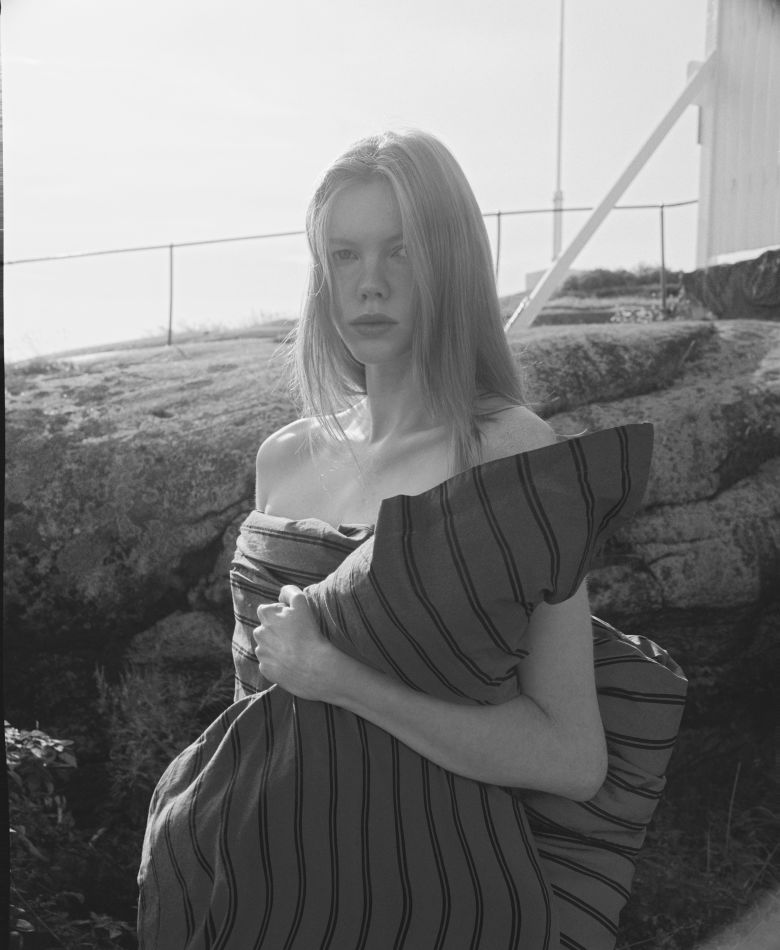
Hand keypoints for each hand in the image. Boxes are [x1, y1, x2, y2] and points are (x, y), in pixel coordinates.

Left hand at [253, 585, 339, 700]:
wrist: (312, 666)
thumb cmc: (308, 633)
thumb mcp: (301, 603)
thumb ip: (289, 592)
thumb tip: (280, 594)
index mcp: (266, 616)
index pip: (267, 609)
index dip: (280, 613)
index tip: (293, 621)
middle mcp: (259, 633)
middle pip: (266, 628)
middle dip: (276, 630)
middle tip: (295, 635)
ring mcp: (261, 652)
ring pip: (266, 646)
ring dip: (276, 646)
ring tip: (294, 650)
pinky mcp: (264, 668)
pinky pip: (269, 662)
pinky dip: (277, 662)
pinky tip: (291, 662)